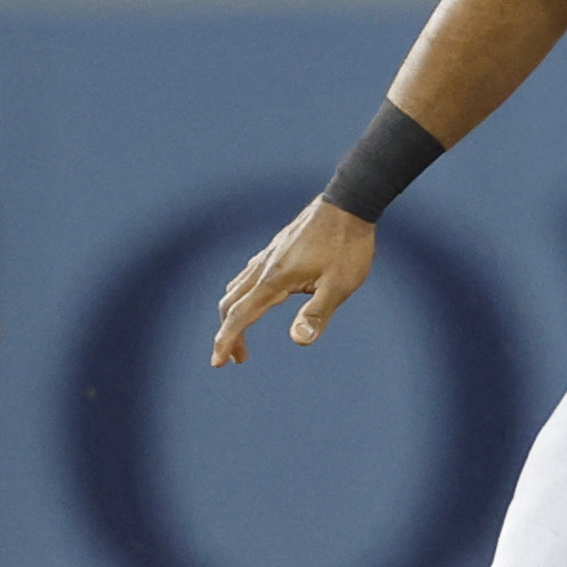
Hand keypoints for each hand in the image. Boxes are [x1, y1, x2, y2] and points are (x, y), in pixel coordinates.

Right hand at [210, 197, 374, 365]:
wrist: (349, 204)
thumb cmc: (348, 246)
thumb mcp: (340, 285)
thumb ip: (318, 313)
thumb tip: (299, 341)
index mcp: (275, 279)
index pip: (241, 316)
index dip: (227, 340)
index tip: (216, 362)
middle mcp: (264, 267)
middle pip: (232, 304)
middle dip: (229, 333)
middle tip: (238, 358)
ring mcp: (268, 256)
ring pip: (237, 288)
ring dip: (235, 314)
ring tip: (244, 335)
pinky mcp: (276, 249)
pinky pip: (248, 275)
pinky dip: (243, 295)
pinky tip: (257, 299)